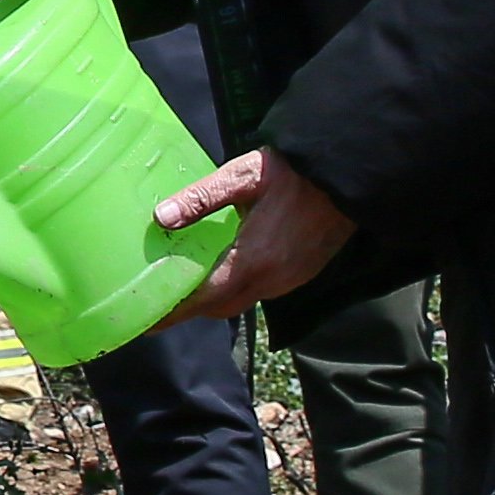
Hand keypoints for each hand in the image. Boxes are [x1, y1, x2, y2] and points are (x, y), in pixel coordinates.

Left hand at [153, 146, 358, 323]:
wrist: (347, 178)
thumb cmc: (294, 172)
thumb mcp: (243, 176)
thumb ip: (201, 198)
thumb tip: (161, 217)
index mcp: (253, 260)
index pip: (203, 299)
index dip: (174, 312)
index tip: (146, 322)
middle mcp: (271, 281)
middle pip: (220, 308)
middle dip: (189, 310)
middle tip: (158, 303)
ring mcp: (289, 281)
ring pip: (240, 302)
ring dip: (212, 300)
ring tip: (183, 288)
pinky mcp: (301, 275)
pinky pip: (259, 293)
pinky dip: (234, 290)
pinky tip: (221, 271)